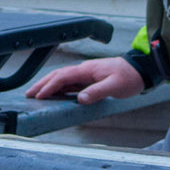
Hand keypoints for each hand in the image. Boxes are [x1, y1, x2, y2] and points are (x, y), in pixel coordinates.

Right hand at [26, 56, 144, 103]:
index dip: (49, 86)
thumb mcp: (115, 86)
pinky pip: (69, 83)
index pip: (63, 77)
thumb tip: (79, 99)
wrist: (140, 69)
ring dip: (48, 85)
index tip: (39, 96)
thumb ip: (97, 92)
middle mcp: (83, 70)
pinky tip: (54, 94)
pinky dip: (58, 87)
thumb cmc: (129, 77)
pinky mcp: (89, 78)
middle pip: (57, 75)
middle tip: (28, 94)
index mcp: (86, 70)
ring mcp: (85, 74)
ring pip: (62, 78)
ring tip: (36, 94)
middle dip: (42, 84)